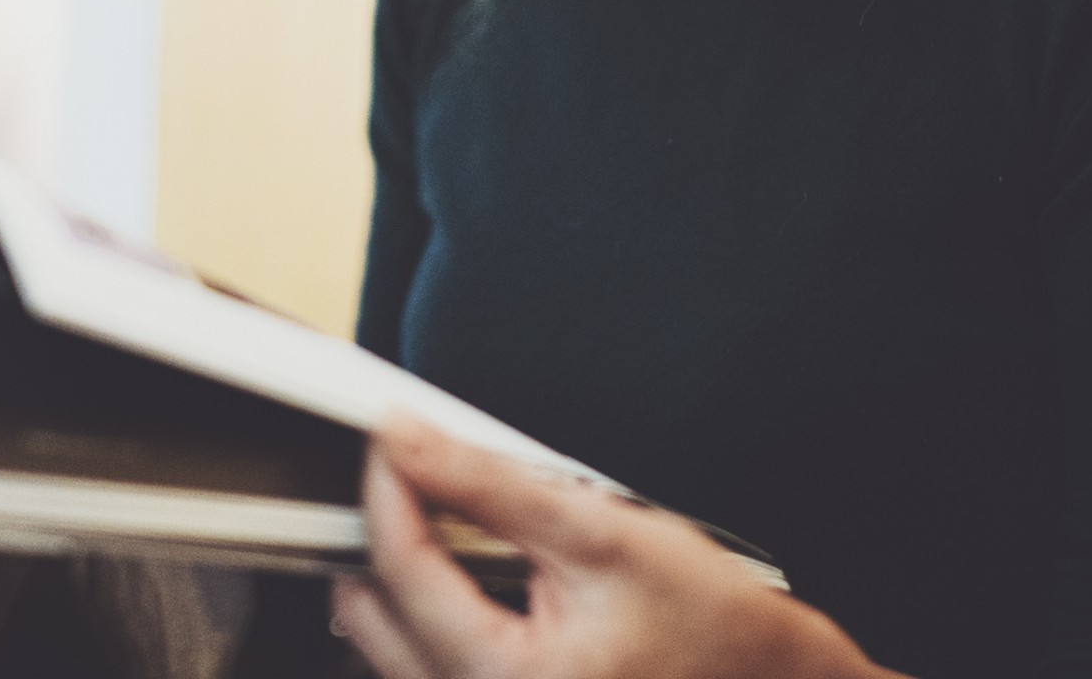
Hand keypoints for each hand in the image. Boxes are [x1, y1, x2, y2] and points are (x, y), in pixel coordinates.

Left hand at [330, 417, 904, 678]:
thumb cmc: (716, 626)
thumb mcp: (602, 532)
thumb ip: (489, 483)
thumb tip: (410, 440)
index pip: (400, 569)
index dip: (388, 485)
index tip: (389, 435)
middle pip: (374, 621)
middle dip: (387, 539)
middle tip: (412, 476)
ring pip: (395, 651)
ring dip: (406, 583)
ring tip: (447, 525)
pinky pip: (432, 671)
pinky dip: (435, 619)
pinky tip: (473, 580)